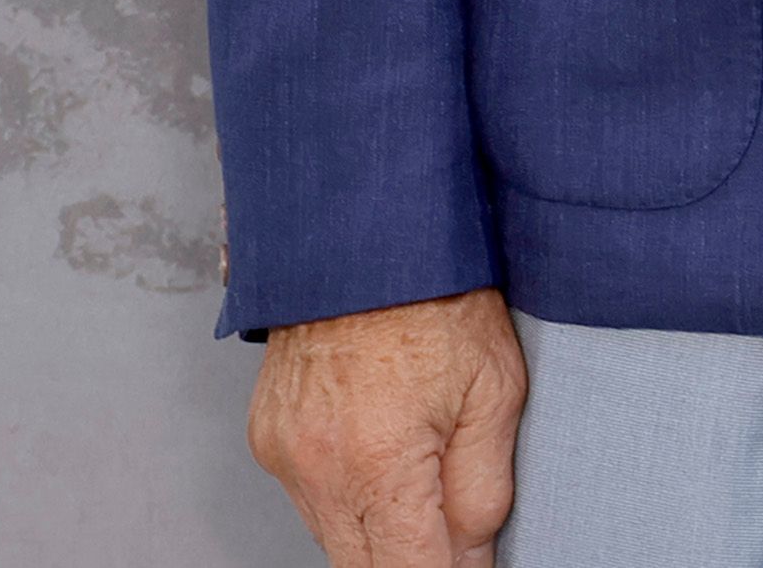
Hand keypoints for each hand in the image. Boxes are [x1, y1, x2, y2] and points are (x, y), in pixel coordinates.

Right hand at [246, 288, 526, 567]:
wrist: (364, 228)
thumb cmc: (437, 293)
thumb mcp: (495, 388)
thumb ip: (483, 490)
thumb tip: (471, 557)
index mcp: (378, 462)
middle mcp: (318, 469)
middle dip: (413, 558)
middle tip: (454, 535)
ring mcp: (284, 457)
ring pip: (336, 539)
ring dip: (380, 529)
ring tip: (422, 471)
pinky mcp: (267, 439)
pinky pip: (311, 497)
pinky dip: (349, 495)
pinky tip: (381, 451)